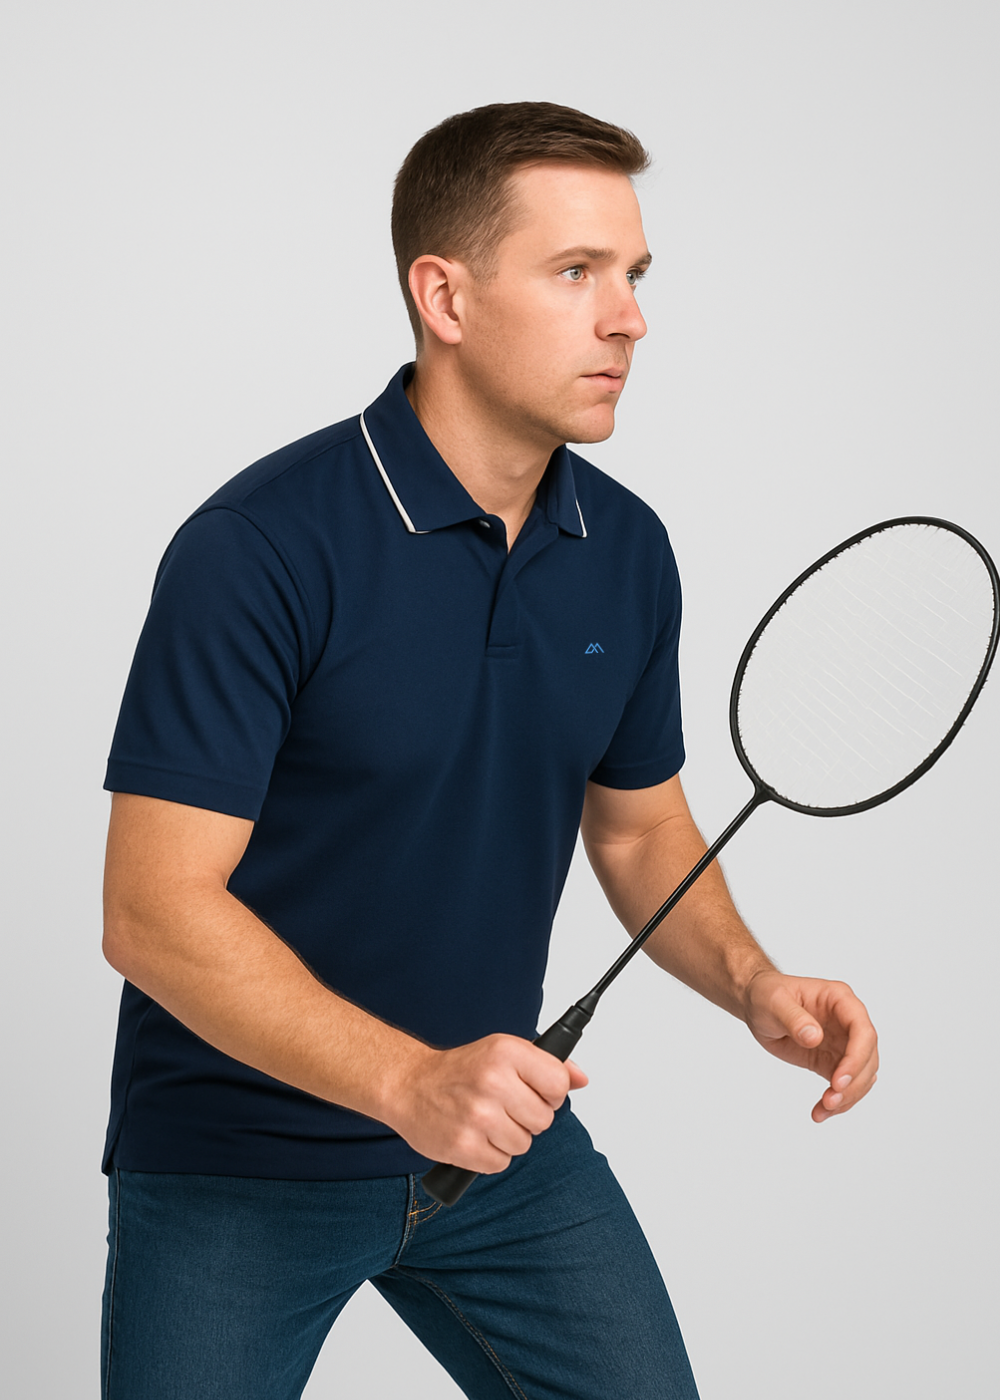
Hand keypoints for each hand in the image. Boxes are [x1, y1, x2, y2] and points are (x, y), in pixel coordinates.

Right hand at [382, 1034, 588, 1172]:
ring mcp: (478, 1116)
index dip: (551, 1094)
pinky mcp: (464, 1146)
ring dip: (508, 1138)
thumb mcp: (503, 1052)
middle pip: (544, 1120)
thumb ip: (546, 1065)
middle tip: (503, 1106)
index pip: (559, 1085)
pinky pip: (501, 1163)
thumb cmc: (460, 1070)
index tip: (536, 1093)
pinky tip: (474, 1135)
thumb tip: (581, 1078)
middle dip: (528, 1118)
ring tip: (485, 1120)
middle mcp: (493, 1081)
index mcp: (506, 1052)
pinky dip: (490, 1155)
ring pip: (524, 1144)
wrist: (409, 1085)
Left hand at [743, 971, 877, 1121]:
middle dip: (854, 1083)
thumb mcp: (774, 1001)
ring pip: (861, 1076)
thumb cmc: (767, 994)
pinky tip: (821, 1112)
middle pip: (868, 1058)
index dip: (857, 1057)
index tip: (838, 1080)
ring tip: (823, 1109)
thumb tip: (815, 1037)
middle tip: (830, 1100)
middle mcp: (847, 1022)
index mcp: (840, 1000)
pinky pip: (844, 1086)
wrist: (756, 1005)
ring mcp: (843, 1043)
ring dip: (848, 1097)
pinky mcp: (832, 1061)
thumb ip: (794, 1018)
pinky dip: (837, 1102)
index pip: (863, 1031)